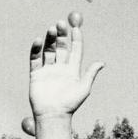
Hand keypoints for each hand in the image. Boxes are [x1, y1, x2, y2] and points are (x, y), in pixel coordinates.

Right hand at [28, 20, 102, 138]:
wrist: (53, 115)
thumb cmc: (70, 104)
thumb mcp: (84, 88)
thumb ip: (90, 73)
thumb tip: (102, 63)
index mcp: (73, 70)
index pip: (75, 50)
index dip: (76, 39)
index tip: (76, 27)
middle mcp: (60, 68)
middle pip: (61, 47)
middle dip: (61, 35)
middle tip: (61, 23)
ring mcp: (48, 70)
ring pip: (48, 50)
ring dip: (50, 39)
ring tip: (51, 29)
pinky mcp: (36, 74)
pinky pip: (35, 59)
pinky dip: (36, 49)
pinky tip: (39, 40)